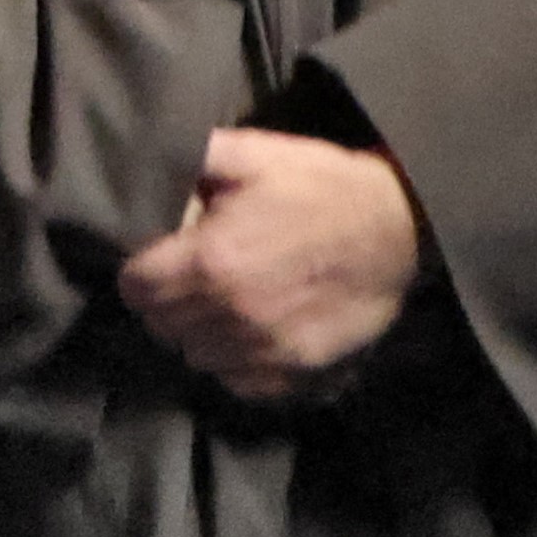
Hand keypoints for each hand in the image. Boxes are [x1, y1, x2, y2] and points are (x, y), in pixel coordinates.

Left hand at [118, 125, 426, 400]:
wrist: (401, 228)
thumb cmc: (322, 187)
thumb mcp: (254, 154)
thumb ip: (192, 159)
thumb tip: (146, 166)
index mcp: (211, 261)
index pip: (135, 288)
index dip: (139, 272)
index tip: (156, 260)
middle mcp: (231, 314)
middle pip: (161, 326)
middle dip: (165, 302)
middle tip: (187, 279)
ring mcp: (265, 350)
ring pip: (195, 357)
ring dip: (197, 334)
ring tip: (216, 305)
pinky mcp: (297, 373)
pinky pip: (237, 382)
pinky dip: (233, 362)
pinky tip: (247, 332)